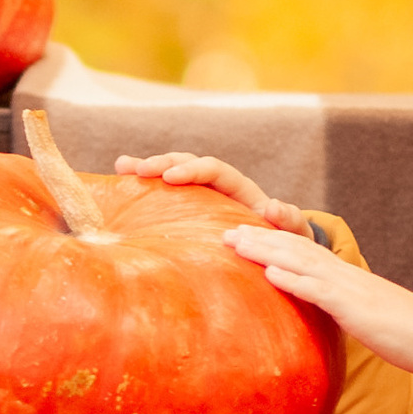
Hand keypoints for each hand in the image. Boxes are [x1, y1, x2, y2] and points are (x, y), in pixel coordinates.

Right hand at [116, 151, 315, 239]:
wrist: (276, 251)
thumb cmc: (285, 241)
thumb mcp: (293, 233)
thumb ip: (289, 220)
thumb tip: (273, 206)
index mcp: (239, 188)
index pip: (213, 169)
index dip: (191, 170)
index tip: (170, 179)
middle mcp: (216, 185)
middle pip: (187, 162)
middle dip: (163, 163)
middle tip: (138, 170)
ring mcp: (199, 196)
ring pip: (171, 172)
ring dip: (147, 168)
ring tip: (121, 167)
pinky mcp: (186, 209)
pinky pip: (163, 194)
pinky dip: (144, 188)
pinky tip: (119, 184)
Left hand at [223, 224, 412, 378]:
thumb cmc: (410, 335)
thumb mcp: (368, 321)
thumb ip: (345, 314)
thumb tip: (326, 320)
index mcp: (347, 280)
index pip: (304, 253)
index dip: (273, 243)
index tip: (244, 236)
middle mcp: (346, 277)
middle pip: (296, 249)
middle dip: (259, 239)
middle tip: (223, 230)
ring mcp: (351, 290)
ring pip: (301, 262)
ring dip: (265, 250)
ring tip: (234, 241)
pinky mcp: (356, 309)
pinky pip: (321, 292)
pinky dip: (294, 281)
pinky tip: (269, 273)